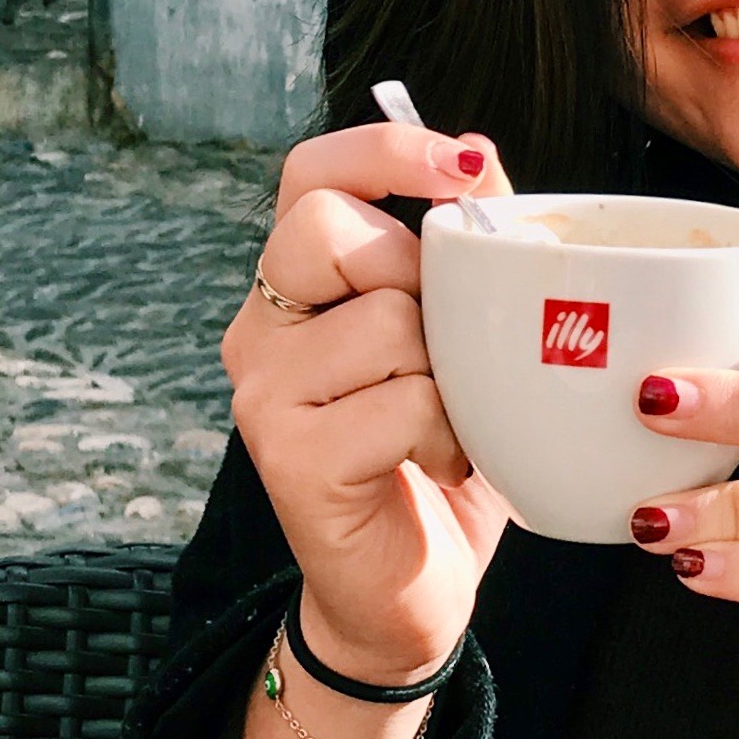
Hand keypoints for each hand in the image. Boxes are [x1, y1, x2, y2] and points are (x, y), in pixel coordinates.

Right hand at [224, 123, 512, 690]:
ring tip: (451, 422)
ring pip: (386, 320)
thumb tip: (479, 156)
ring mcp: (263, 391)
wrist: (410, 592)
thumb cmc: (438, 454)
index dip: (386, 147)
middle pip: (330, 229)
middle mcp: (259, 326)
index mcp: (299, 283)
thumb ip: (462, 256)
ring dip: (453, 375)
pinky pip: (403, 401)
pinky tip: (441, 465)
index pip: (310, 172)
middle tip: (447, 347)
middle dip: (419, 275)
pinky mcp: (287, 455)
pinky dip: (451, 435)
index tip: (469, 168)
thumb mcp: (462, 339)